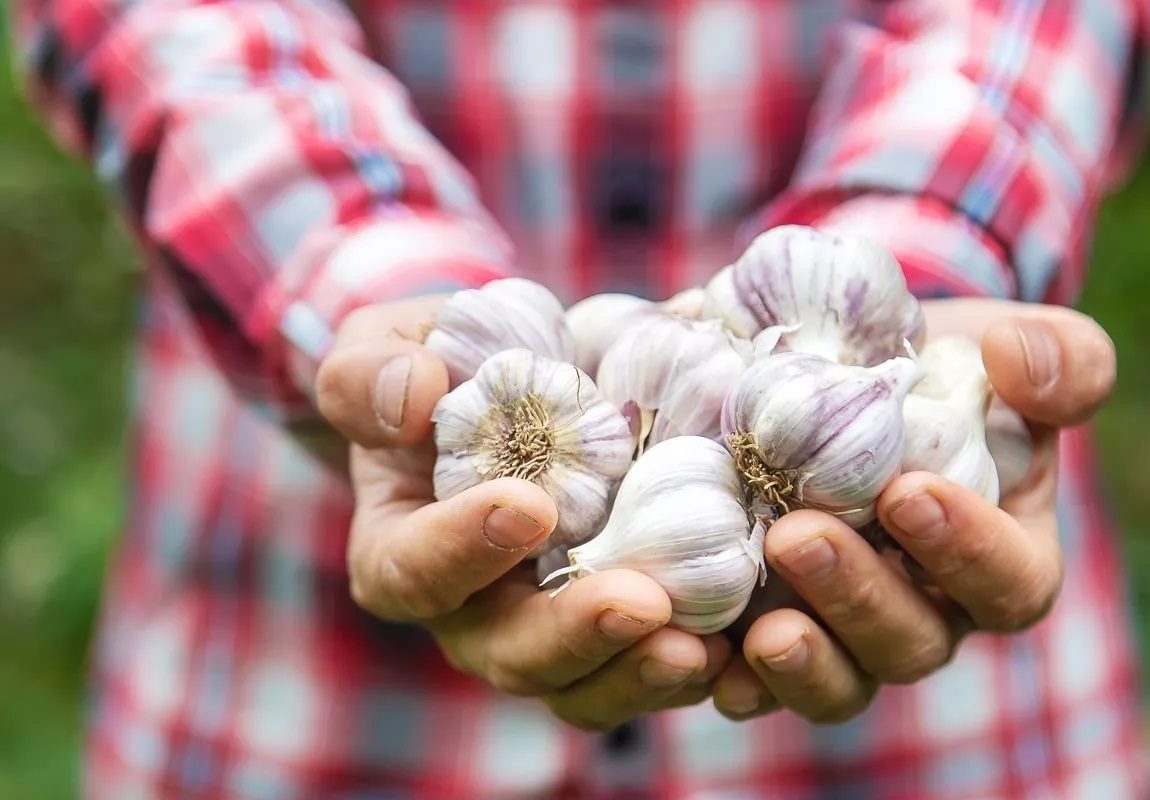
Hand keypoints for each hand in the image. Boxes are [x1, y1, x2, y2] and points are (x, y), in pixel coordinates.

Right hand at [317, 300, 729, 731]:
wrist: (520, 383)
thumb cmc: (442, 365)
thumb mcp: (389, 346)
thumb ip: (371, 371)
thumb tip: (409, 398)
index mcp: (403, 549)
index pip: (413, 570)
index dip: (461, 550)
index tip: (527, 507)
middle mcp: (472, 609)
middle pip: (509, 652)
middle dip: (574, 633)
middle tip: (640, 603)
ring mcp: (547, 627)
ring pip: (582, 685)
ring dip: (638, 673)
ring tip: (701, 649)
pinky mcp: (616, 626)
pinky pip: (644, 669)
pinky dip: (692, 668)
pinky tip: (738, 647)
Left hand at [711, 299, 1116, 721]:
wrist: (841, 378)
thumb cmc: (943, 368)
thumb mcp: (1005, 346)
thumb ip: (1055, 356)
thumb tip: (1018, 358)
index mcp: (1000, 556)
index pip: (1009, 581)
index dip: (967, 551)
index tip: (907, 492)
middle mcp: (927, 611)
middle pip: (911, 642)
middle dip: (857, 595)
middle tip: (799, 536)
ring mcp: (848, 635)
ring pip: (842, 681)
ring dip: (803, 662)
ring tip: (760, 629)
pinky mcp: (775, 637)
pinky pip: (761, 685)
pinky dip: (735, 681)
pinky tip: (701, 659)